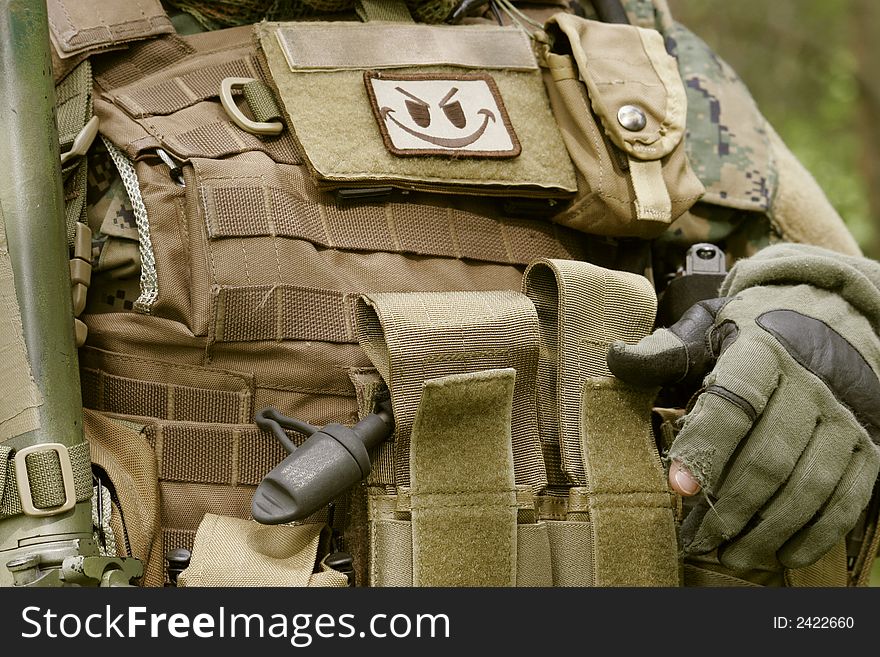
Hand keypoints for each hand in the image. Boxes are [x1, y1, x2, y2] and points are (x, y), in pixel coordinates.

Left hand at [607, 284, 879, 570]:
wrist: (833, 315)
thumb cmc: (755, 329)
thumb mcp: (709, 326)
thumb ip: (665, 350)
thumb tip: (617, 360)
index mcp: (762, 351)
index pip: (733, 406)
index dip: (704, 450)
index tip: (678, 487)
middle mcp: (810, 385)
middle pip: (769, 458)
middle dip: (729, 508)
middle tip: (696, 538)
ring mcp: (845, 417)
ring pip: (808, 486)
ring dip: (767, 531)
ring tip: (730, 556)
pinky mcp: (869, 445)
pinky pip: (847, 499)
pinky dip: (814, 534)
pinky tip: (781, 555)